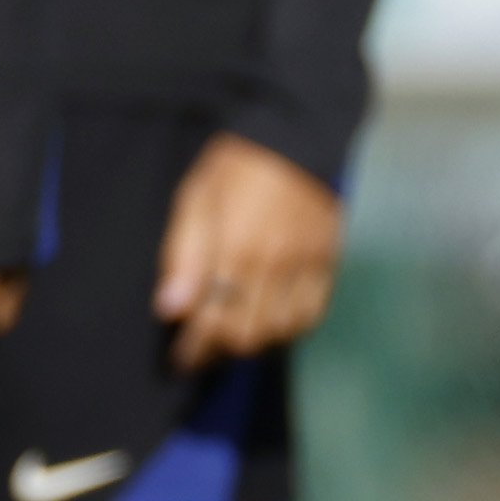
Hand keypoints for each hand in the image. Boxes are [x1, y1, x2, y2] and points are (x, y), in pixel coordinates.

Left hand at [157, 132, 340, 368]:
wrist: (293, 139)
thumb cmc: (232, 168)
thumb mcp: (193, 202)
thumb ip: (182, 257)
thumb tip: (170, 309)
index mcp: (236, 248)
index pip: (213, 320)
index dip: (194, 349)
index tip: (178, 361)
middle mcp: (276, 265)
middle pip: (248, 334)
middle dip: (219, 351)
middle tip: (198, 351)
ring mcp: (307, 266)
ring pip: (281, 332)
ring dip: (252, 343)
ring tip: (227, 338)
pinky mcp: (329, 263)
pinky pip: (311, 316)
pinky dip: (287, 330)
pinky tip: (268, 325)